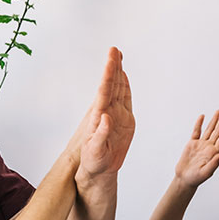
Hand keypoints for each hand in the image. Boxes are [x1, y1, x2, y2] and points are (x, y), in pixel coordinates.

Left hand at [77, 47, 134, 178]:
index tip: (110, 59)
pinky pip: (125, 99)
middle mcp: (107, 112)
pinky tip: (122, 75)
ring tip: (117, 56)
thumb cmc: (94, 162)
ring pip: (117, 89)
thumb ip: (101, 135)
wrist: (99, 170)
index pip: (104, 91)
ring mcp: (116, 114)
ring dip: (117, 72)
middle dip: (113, 67)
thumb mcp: (95, 151)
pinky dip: (124, 86)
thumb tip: (105, 117)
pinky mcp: (124, 120)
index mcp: (99, 117)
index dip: (108, 74)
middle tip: (113, 49)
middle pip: (111, 85)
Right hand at [175, 109, 218, 187]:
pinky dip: (199, 124)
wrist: (184, 179)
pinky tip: (202, 117)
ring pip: (209, 130)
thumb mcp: (206, 173)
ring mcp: (201, 145)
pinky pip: (196, 132)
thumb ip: (214, 164)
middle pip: (218, 131)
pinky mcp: (192, 144)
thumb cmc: (195, 178)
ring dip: (214, 120)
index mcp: (214, 153)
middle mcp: (209, 147)